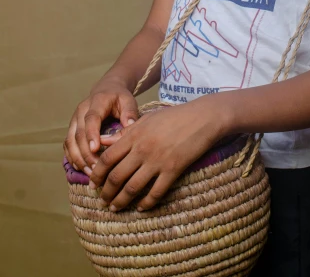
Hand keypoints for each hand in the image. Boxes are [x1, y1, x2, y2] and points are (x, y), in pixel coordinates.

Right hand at [63, 78, 138, 175]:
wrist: (107, 89)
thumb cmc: (119, 98)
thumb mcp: (128, 100)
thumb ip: (129, 112)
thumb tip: (129, 126)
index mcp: (97, 102)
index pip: (91, 118)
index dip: (91, 134)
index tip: (95, 149)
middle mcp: (81, 110)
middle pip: (79, 133)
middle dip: (86, 153)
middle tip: (96, 169)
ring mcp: (74, 119)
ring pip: (70, 141)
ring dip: (78, 158)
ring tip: (90, 172)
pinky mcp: (71, 128)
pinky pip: (67, 145)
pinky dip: (72, 157)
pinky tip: (81, 168)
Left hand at [88, 97, 224, 211]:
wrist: (202, 118)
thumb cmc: (174, 116)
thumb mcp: (147, 119)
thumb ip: (124, 132)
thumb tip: (102, 142)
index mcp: (134, 135)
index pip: (107, 158)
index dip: (97, 174)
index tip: (93, 183)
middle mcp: (142, 149)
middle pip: (116, 177)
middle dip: (106, 192)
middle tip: (102, 201)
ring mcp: (157, 161)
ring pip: (132, 188)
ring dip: (121, 201)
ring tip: (115, 208)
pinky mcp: (173, 170)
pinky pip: (155, 192)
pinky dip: (146, 203)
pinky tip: (141, 207)